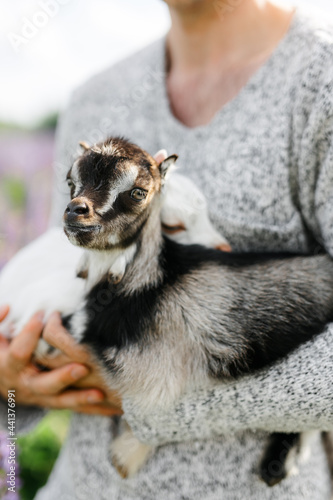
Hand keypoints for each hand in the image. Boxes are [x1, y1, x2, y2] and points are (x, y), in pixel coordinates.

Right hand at [0, 306, 121, 415]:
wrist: (1, 382)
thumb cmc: (1, 350)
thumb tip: (7, 307)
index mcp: (9, 366)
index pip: (19, 353)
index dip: (28, 334)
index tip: (41, 315)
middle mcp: (25, 384)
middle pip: (44, 384)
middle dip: (63, 377)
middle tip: (82, 368)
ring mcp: (39, 397)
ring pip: (61, 400)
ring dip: (81, 398)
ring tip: (100, 394)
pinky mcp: (52, 402)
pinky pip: (74, 408)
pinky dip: (94, 410)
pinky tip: (114, 410)